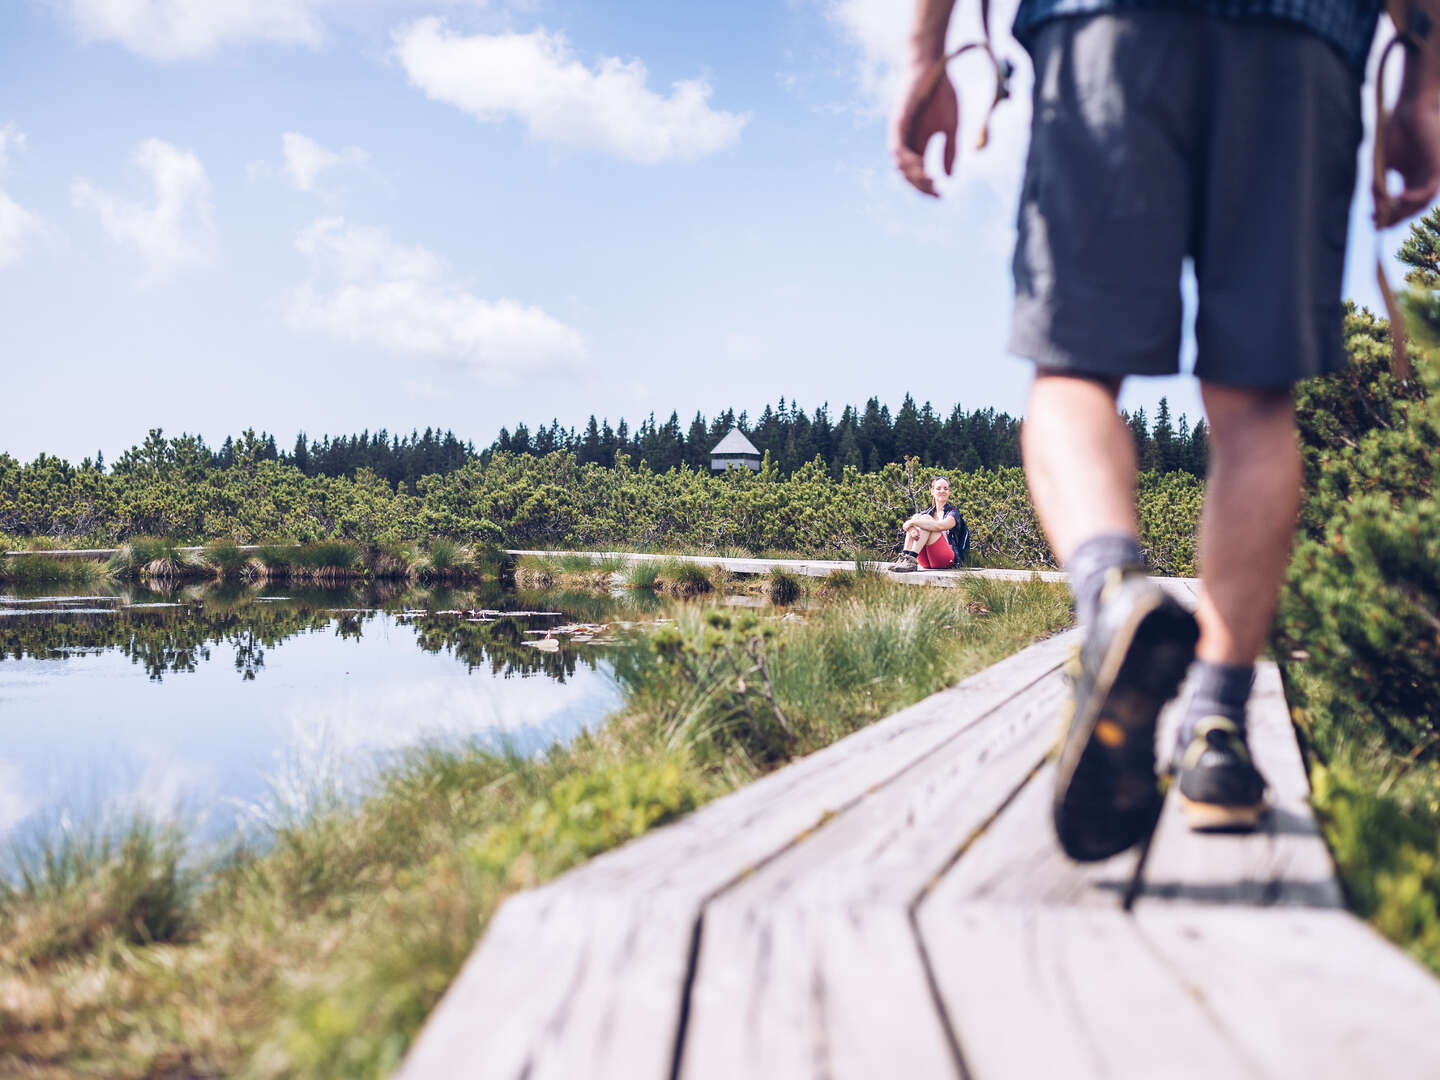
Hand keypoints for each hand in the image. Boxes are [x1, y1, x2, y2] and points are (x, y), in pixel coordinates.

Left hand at [892, 56, 957, 197]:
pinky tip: (920, 165)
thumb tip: (949, 177)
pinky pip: (897, 148)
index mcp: (918, 144)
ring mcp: (900, 133)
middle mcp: (906, 142)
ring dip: (913, 175)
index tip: (942, 195)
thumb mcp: (951, 127)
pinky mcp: (897, 122)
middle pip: (907, 174)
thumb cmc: (942, 94)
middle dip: (920, 186)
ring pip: (899, 165)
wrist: (934, 66)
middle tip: (935, 190)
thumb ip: (949, 151)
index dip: (927, 188)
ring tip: (929, 179)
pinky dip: (907, 160)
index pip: (917, 174)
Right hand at [1377, 87, 1439, 225]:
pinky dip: (1412, 198)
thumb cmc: (1395, 132)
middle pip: (1410, 207)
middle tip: (1379, 223)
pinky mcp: (1438, 169)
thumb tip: (1377, 210)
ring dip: (1402, 211)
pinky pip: (1427, 191)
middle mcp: (1424, 178)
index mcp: (1412, 177)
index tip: (1372, 221)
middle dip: (1394, 217)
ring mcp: (1432, 175)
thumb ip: (1378, 188)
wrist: (1411, 109)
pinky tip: (1398, 199)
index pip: (1401, 204)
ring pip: (1420, 203)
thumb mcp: (1381, 165)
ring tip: (1386, 212)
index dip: (1387, 215)